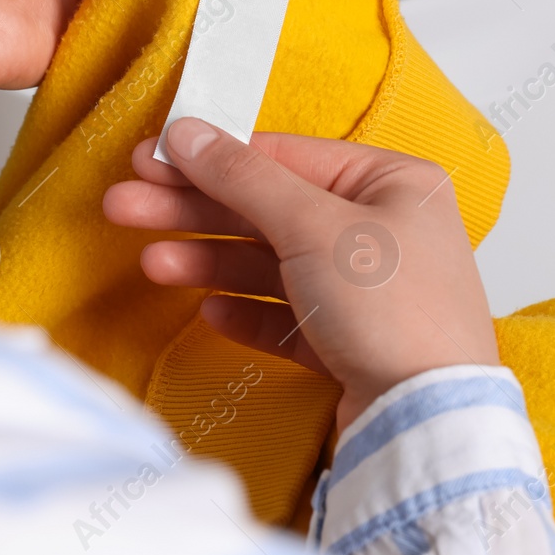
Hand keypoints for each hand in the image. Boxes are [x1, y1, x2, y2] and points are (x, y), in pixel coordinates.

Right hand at [103, 117, 499, 430]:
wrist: (428, 422)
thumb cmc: (393, 310)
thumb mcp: (312, 225)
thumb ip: (243, 177)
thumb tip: (188, 132)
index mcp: (392, 183)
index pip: (286, 157)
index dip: (213, 157)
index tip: (152, 158)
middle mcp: (385, 230)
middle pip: (270, 209)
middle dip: (196, 211)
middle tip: (126, 206)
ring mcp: (369, 290)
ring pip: (272, 264)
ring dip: (211, 262)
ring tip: (155, 265)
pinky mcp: (353, 343)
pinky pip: (288, 316)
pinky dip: (248, 312)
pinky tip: (212, 313)